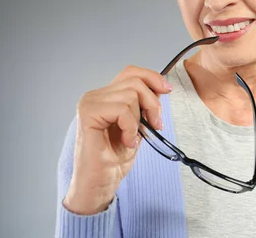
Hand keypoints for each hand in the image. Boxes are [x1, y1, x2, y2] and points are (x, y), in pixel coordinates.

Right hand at [62, 65, 172, 214]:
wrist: (100, 183)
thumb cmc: (115, 158)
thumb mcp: (137, 125)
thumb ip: (143, 106)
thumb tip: (161, 88)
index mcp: (106, 96)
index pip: (131, 72)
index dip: (152, 77)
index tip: (167, 90)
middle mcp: (95, 95)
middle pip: (135, 81)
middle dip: (152, 103)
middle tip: (155, 125)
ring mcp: (90, 102)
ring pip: (131, 94)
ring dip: (140, 118)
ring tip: (133, 138)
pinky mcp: (88, 113)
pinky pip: (122, 109)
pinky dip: (131, 127)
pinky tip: (126, 141)